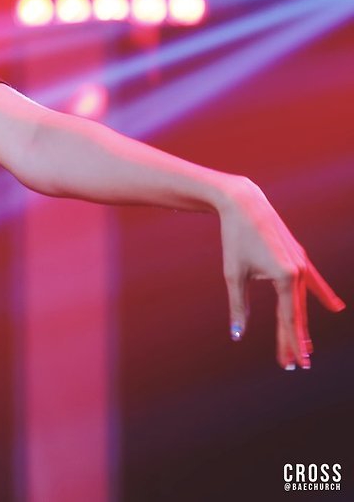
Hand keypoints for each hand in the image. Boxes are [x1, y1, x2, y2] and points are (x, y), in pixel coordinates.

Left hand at [217, 178, 344, 368]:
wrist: (244, 204)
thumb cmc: (235, 239)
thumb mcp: (234, 274)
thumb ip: (238, 306)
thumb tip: (237, 335)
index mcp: (285, 278)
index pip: (288, 320)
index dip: (290, 343)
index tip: (294, 364)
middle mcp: (299, 272)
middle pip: (297, 314)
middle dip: (295, 340)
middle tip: (295, 365)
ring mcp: (302, 264)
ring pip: (304, 301)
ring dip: (302, 323)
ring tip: (306, 347)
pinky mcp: (299, 256)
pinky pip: (313, 281)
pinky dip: (323, 294)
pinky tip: (336, 308)